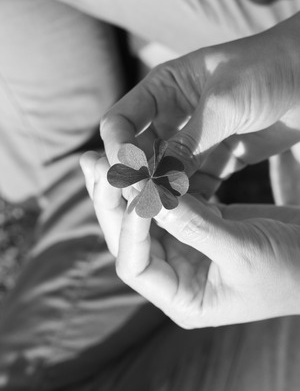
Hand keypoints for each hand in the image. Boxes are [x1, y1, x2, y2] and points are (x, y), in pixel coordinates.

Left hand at [81, 153, 299, 326]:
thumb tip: (148, 197)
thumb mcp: (242, 251)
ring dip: (122, 186)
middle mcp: (175, 274)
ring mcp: (183, 247)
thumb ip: (195, 226)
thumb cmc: (290, 269)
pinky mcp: (196, 224)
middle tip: (93, 161)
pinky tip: (137, 158)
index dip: (128, 228)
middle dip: (110, 201)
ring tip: (100, 155)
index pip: (136, 265)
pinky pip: (165, 202)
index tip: (132, 190)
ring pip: (141, 216)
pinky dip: (152, 181)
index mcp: (181, 297)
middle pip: (129, 237)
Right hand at [101, 13, 299, 196]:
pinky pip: (196, 183)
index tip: (126, 177)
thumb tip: (157, 183)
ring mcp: (195, 139)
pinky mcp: (218, 157)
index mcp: (163, 89)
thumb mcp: (224, 103)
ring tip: (166, 215)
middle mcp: (173, 116)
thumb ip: (189, 143)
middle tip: (142, 206)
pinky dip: (192, 200)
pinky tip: (193, 215)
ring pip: (166, 172)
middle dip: (139, 178)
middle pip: (139, 152)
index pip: (121, 122)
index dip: (118, 149)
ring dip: (164, 193)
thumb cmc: (267, 70)